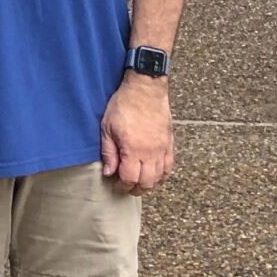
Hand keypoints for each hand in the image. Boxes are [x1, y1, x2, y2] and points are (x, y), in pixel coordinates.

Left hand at [100, 79, 172, 193]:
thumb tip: (108, 172)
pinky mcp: (169, 143)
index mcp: (133, 150)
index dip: (122, 187)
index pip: (130, 179)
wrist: (145, 87)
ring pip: (159, 177)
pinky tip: (154, 175)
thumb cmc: (125, 104)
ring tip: (139, 182)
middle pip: (146, 183)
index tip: (116, 185)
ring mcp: (162, 148)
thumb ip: (108, 152)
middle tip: (126, 187)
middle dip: (135, 189)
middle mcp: (151, 153)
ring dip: (149, 184)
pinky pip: (169, 166)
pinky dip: (162, 175)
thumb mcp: (107, 127)